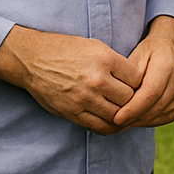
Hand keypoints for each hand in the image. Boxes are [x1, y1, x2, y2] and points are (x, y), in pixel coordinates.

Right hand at [0, 26, 141, 134]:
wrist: (33, 59)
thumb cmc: (67, 50)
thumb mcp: (96, 46)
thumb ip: (117, 64)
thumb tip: (136, 81)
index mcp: (105, 59)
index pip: (137, 78)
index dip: (140, 83)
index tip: (137, 85)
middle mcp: (97, 79)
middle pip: (129, 98)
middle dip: (133, 100)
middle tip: (133, 101)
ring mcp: (84, 98)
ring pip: (117, 115)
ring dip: (123, 115)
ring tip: (125, 113)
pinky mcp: (72, 112)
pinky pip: (99, 126)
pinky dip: (110, 127)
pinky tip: (113, 122)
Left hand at [114, 15, 173, 129]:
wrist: (170, 49)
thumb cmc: (148, 53)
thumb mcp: (135, 57)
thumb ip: (129, 78)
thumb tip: (118, 102)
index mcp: (167, 65)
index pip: (150, 93)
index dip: (133, 108)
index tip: (116, 118)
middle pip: (155, 107)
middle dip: (133, 118)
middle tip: (114, 123)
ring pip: (160, 115)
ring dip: (140, 121)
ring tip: (123, 121)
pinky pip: (166, 118)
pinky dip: (150, 121)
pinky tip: (137, 119)